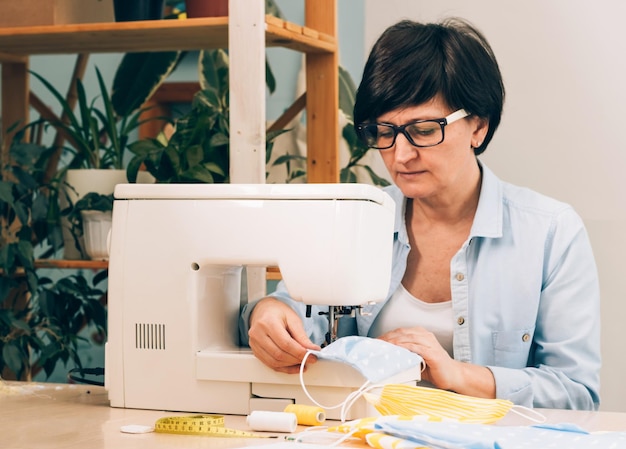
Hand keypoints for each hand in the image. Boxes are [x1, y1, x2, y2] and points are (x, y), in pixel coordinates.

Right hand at [248, 297, 320, 373]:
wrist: (264, 310)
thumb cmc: (277, 312)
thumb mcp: (293, 319)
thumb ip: (301, 335)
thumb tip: (311, 349)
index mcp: (268, 322)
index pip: (285, 343)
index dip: (300, 352)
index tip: (312, 356)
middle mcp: (258, 333)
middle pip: (279, 354)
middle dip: (297, 360)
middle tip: (309, 359)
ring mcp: (254, 343)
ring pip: (274, 362)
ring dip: (291, 365)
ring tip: (302, 362)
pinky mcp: (255, 351)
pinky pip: (270, 364)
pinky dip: (284, 368)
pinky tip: (293, 366)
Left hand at [377, 326, 494, 397]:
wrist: (454, 376)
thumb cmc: (435, 368)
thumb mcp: (416, 359)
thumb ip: (405, 355)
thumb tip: (387, 357)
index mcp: (420, 335)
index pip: (399, 332)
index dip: (386, 336)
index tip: (375, 341)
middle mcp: (425, 336)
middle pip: (401, 333)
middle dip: (386, 338)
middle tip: (375, 344)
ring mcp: (429, 343)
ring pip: (407, 338)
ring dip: (393, 341)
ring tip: (382, 346)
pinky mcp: (432, 352)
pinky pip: (416, 347)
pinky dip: (405, 347)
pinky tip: (397, 350)